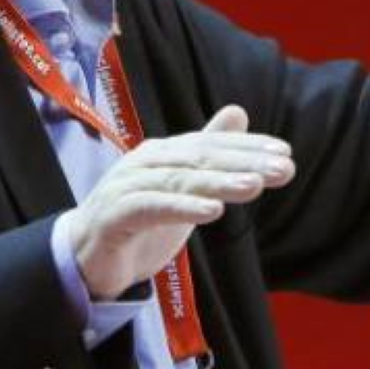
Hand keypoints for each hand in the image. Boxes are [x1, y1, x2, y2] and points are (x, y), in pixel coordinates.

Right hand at [65, 105, 294, 299]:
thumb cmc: (136, 218)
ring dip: (220, 182)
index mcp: (163, 153)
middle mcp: (145, 162)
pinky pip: (151, 208)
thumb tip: (238, 111)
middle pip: (200, 158)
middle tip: (283, 168)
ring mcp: (127, 187)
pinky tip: (213, 211)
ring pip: (180, 180)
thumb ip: (207, 152)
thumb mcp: (180, 185)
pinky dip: (182, 207)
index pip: (211, 145)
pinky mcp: (114, 216)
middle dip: (244, 162)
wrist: (84, 256)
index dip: (248, 147)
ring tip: (256, 185)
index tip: (285, 153)